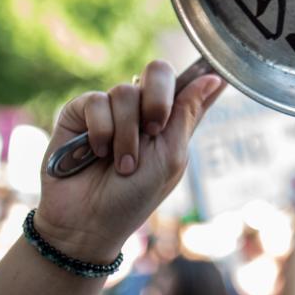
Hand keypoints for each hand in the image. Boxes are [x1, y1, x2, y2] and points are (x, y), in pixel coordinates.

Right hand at [34, 61, 225, 261]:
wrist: (88, 223)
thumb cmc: (134, 196)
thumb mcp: (171, 157)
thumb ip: (187, 114)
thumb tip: (215, 77)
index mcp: (169, 120)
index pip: (188, 83)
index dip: (199, 75)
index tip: (213, 76)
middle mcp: (140, 109)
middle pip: (158, 71)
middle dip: (158, 99)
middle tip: (154, 129)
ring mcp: (110, 108)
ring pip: (125, 91)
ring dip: (126, 134)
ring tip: (121, 164)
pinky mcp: (80, 112)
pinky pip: (96, 102)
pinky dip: (100, 131)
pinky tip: (96, 154)